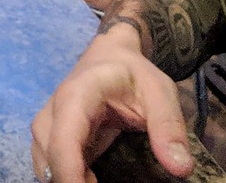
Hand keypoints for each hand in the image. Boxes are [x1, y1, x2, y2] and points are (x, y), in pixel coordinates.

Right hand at [31, 22, 194, 182]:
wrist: (109, 55)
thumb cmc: (133, 73)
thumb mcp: (159, 91)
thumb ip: (169, 126)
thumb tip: (181, 168)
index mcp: (76, 96)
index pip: (64, 140)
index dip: (70, 173)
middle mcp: (52, 113)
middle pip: (49, 160)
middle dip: (71, 182)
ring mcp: (46, 128)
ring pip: (45, 167)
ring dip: (69, 181)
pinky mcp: (49, 141)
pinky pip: (49, 168)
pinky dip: (67, 178)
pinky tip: (92, 181)